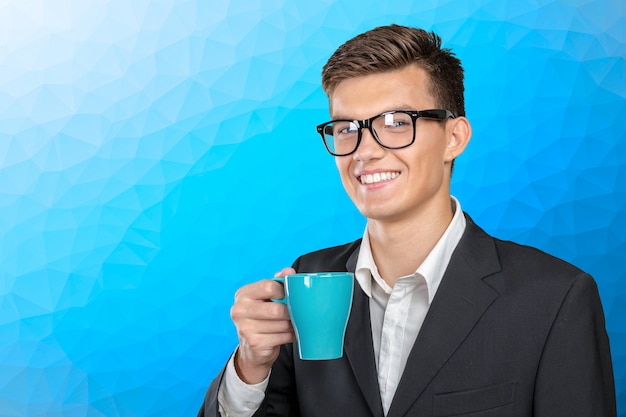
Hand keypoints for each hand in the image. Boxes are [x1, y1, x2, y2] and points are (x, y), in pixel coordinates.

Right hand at [231, 267, 295, 383]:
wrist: (252, 348)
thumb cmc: (262, 317)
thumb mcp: (265, 297)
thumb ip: (277, 282)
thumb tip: (289, 272)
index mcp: (243, 294)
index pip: (268, 287)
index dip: (284, 291)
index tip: (289, 296)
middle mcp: (239, 310)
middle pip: (276, 309)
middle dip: (290, 312)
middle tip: (296, 313)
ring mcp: (245, 328)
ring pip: (282, 324)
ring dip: (292, 325)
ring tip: (292, 323)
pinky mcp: (255, 343)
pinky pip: (282, 337)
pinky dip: (290, 336)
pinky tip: (288, 334)